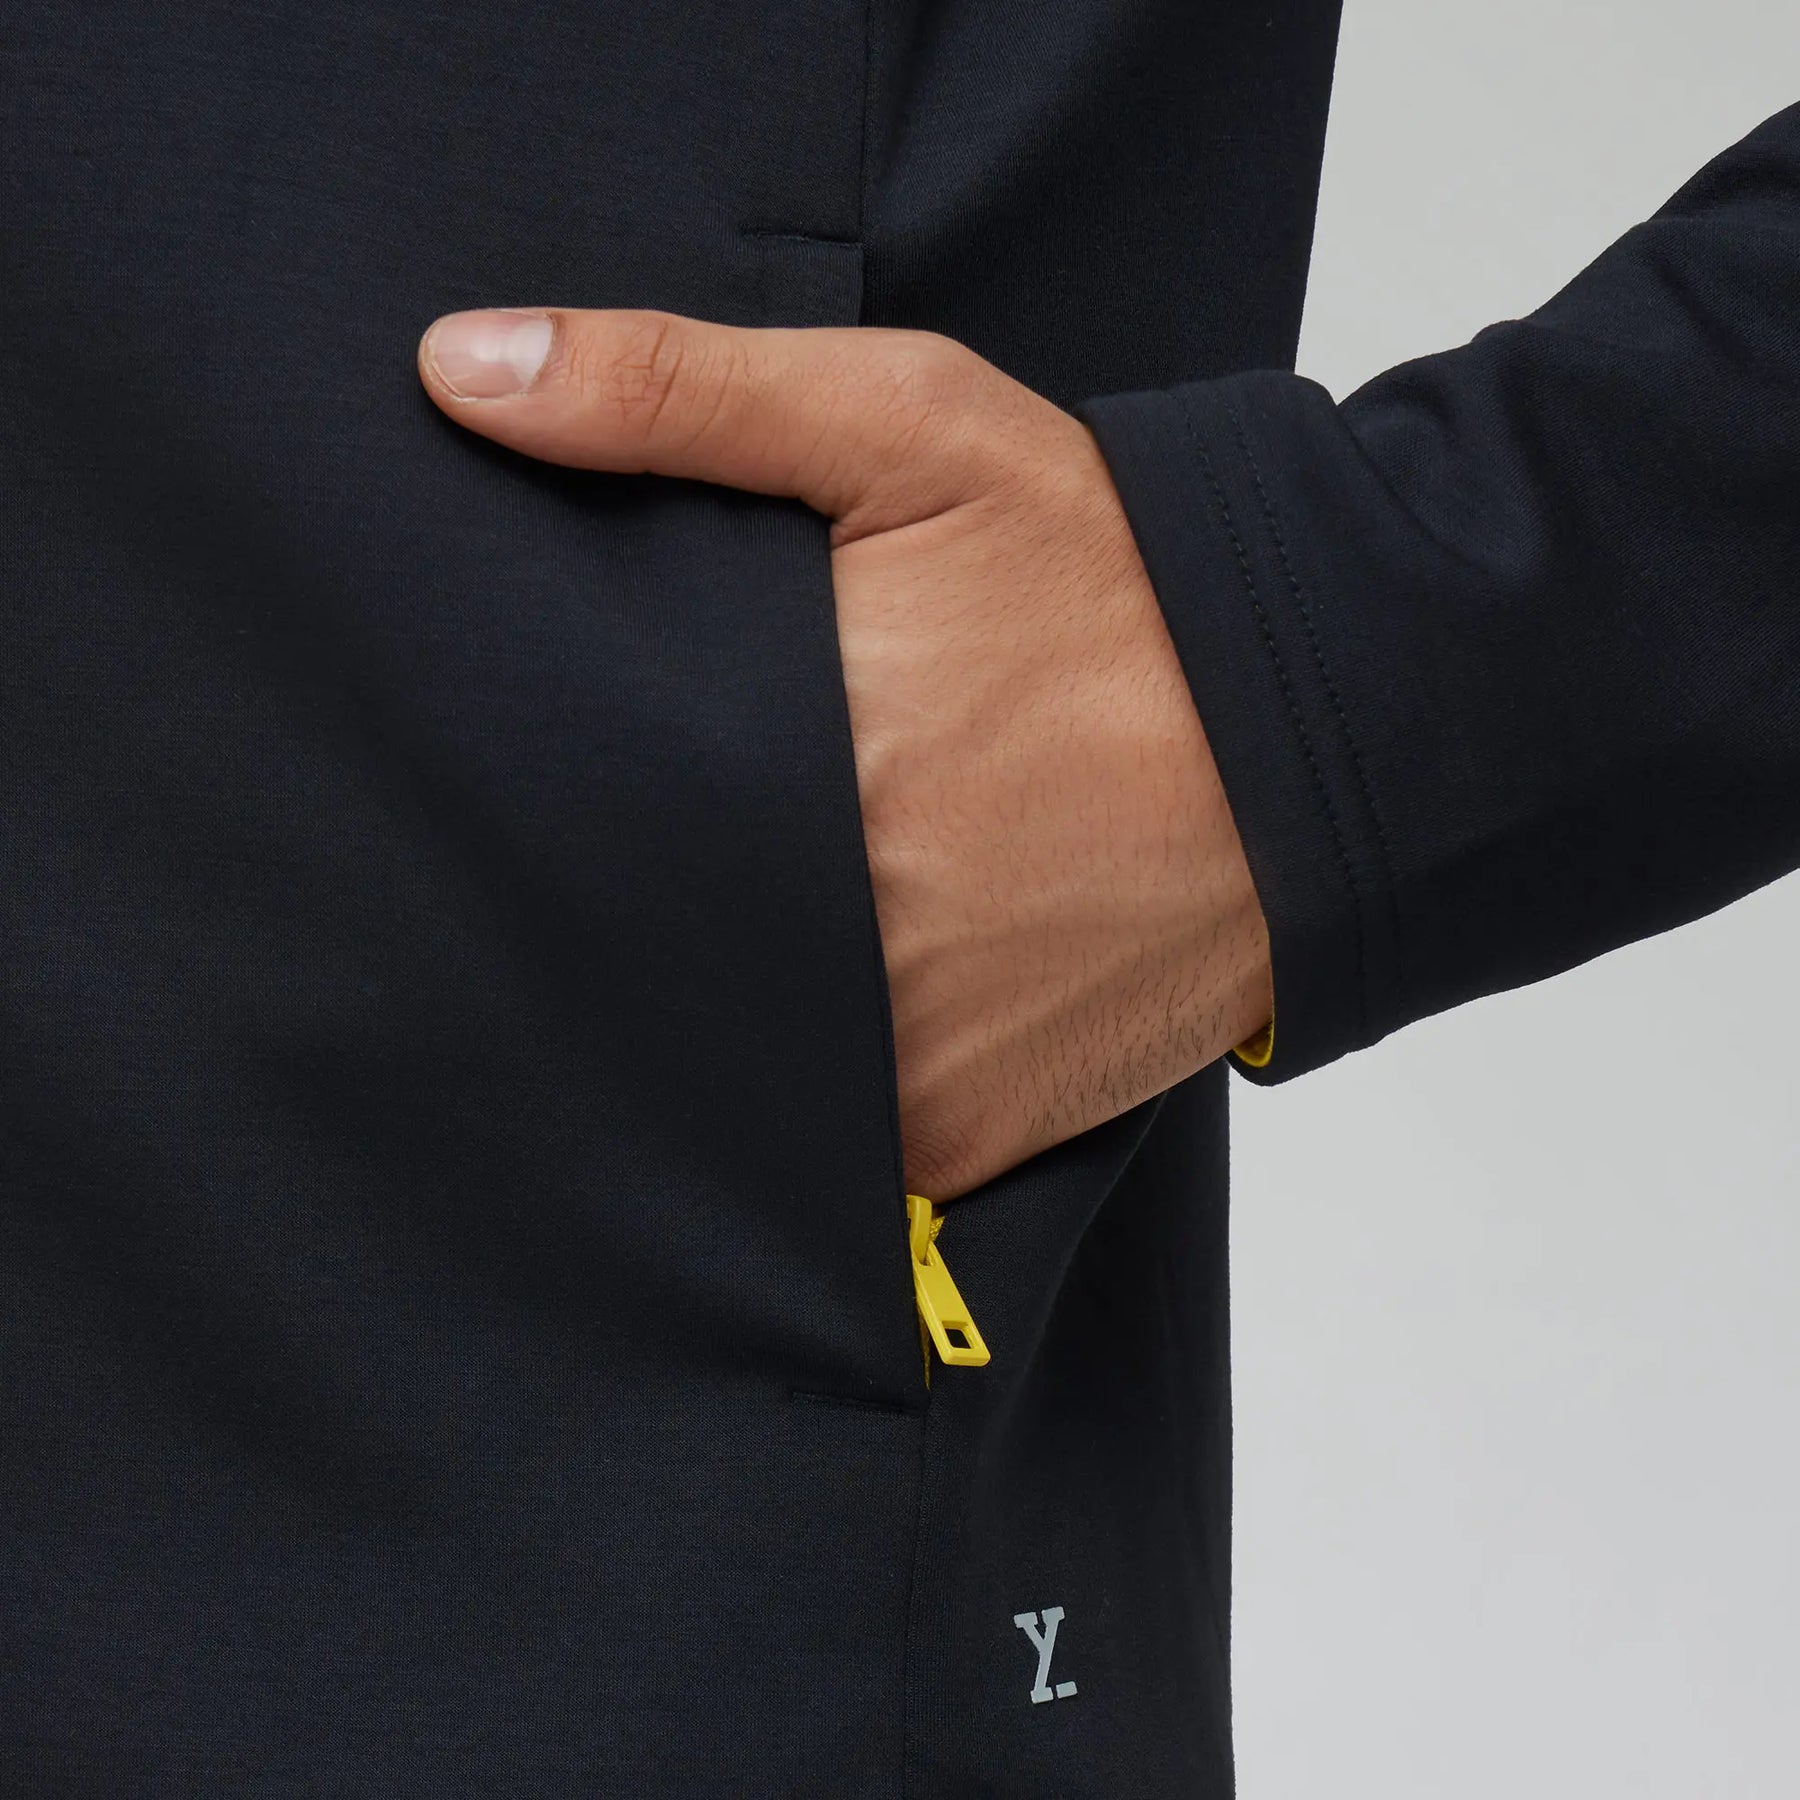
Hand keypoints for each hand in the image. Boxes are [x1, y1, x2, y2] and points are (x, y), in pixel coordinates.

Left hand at [416, 308, 1272, 1197]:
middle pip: (638, 957)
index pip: (564, 828)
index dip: (536, 814)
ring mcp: (896, 1064)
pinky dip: (825, 1091)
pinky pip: (837, 1144)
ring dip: (722, 1007)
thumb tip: (459, 369)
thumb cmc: (1113, 584)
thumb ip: (679, 392)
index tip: (538, 787)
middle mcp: (827, 939)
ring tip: (765, 920)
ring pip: (725, 1067)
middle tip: (679, 843)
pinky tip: (853, 998)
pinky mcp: (963, 1138)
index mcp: (779, 768)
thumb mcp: (909, 430)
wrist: (1315, 735)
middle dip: (629, 911)